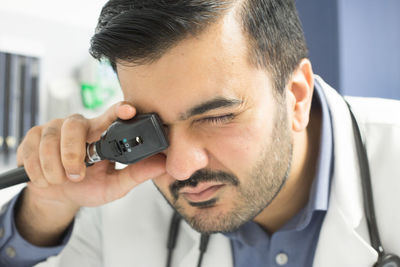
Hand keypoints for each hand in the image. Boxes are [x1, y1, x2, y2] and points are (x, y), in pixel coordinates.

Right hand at [16, 102, 166, 209]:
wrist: (59, 196)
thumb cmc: (88, 186)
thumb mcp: (114, 185)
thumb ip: (136, 175)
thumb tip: (163, 166)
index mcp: (100, 133)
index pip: (111, 115)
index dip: (119, 110)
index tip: (129, 111)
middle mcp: (78, 125)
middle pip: (74, 126)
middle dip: (73, 155)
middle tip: (77, 175)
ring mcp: (53, 128)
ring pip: (50, 140)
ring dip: (55, 168)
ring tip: (63, 179)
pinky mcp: (32, 136)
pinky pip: (32, 151)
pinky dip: (39, 171)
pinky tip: (47, 177)